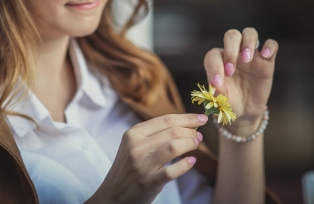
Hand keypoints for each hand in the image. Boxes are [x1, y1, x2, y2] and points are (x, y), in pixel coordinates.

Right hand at [86, 114, 206, 203]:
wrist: (112, 195)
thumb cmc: (128, 168)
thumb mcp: (134, 145)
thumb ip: (155, 135)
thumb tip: (186, 125)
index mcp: (133, 133)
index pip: (166, 119)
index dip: (187, 118)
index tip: (202, 118)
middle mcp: (136, 146)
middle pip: (172, 131)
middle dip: (191, 132)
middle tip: (199, 136)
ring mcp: (142, 164)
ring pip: (173, 147)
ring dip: (189, 144)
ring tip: (196, 145)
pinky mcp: (148, 182)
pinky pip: (172, 171)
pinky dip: (185, 165)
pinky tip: (191, 162)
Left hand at [204, 28, 277, 133]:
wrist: (245, 110)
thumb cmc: (229, 100)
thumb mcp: (221, 99)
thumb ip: (217, 90)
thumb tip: (216, 83)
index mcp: (218, 60)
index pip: (214, 55)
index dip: (214, 66)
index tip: (218, 82)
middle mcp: (234, 53)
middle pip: (232, 36)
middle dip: (230, 50)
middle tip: (231, 70)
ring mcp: (251, 54)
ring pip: (249, 33)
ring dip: (248, 42)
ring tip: (247, 59)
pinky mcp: (267, 60)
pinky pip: (271, 44)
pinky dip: (269, 47)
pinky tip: (266, 55)